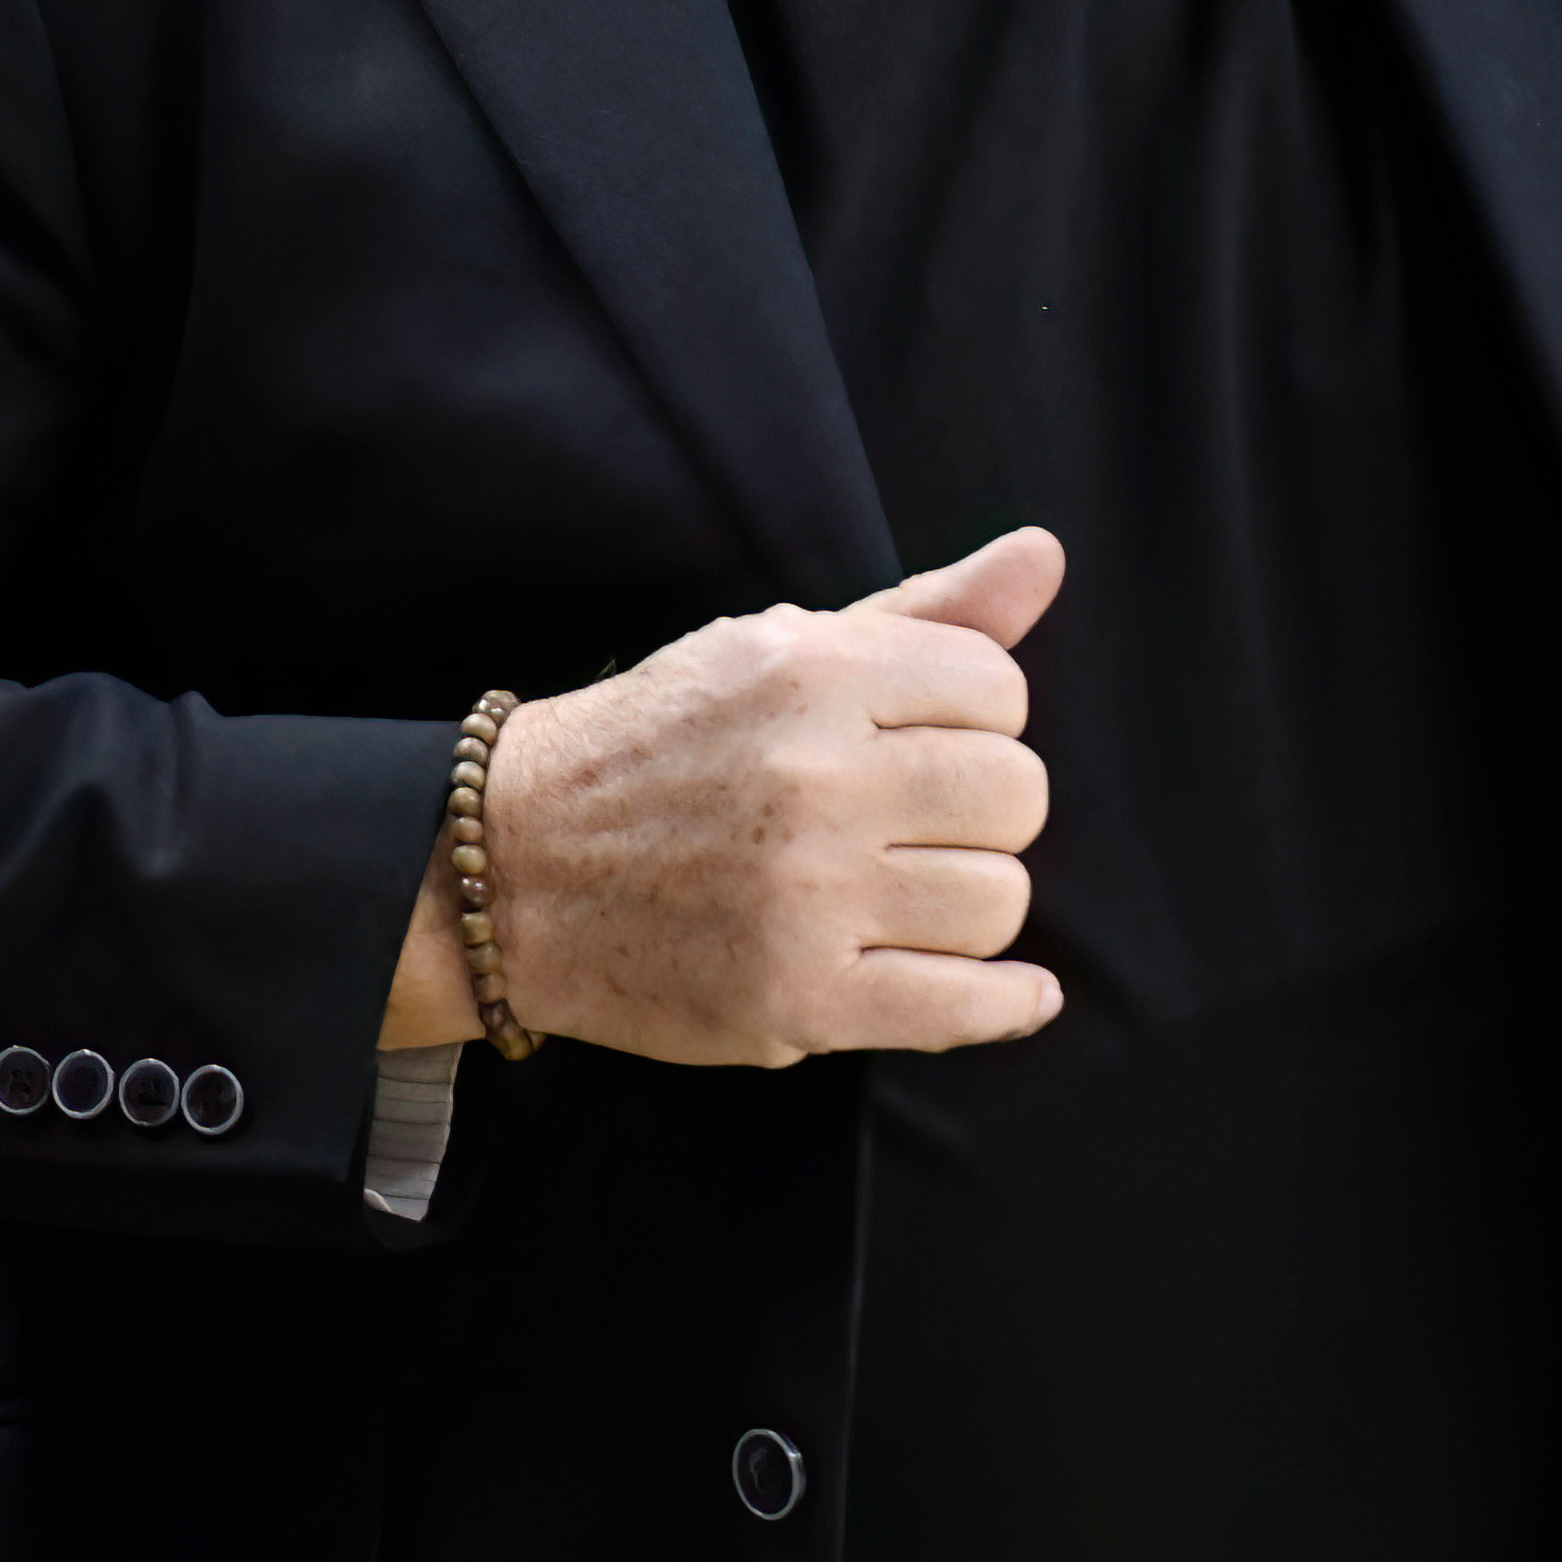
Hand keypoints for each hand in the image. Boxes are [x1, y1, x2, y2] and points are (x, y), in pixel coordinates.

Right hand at [386, 529, 1065, 1067]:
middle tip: (920, 819)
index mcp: (813, 674)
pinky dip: (1007, 1004)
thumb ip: (922, 610)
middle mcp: (816, 781)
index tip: (927, 738)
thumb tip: (1043, 554)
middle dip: (983, 806)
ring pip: (999, 900)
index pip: (999, 689)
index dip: (976, 716)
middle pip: (1014, 794)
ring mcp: (808, 899)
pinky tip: (1015, 991)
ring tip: (910, 891)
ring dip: (971, 899)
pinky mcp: (799, 1001)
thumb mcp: (778, 648)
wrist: (517, 867)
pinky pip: (964, 1007)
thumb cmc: (663, 745)